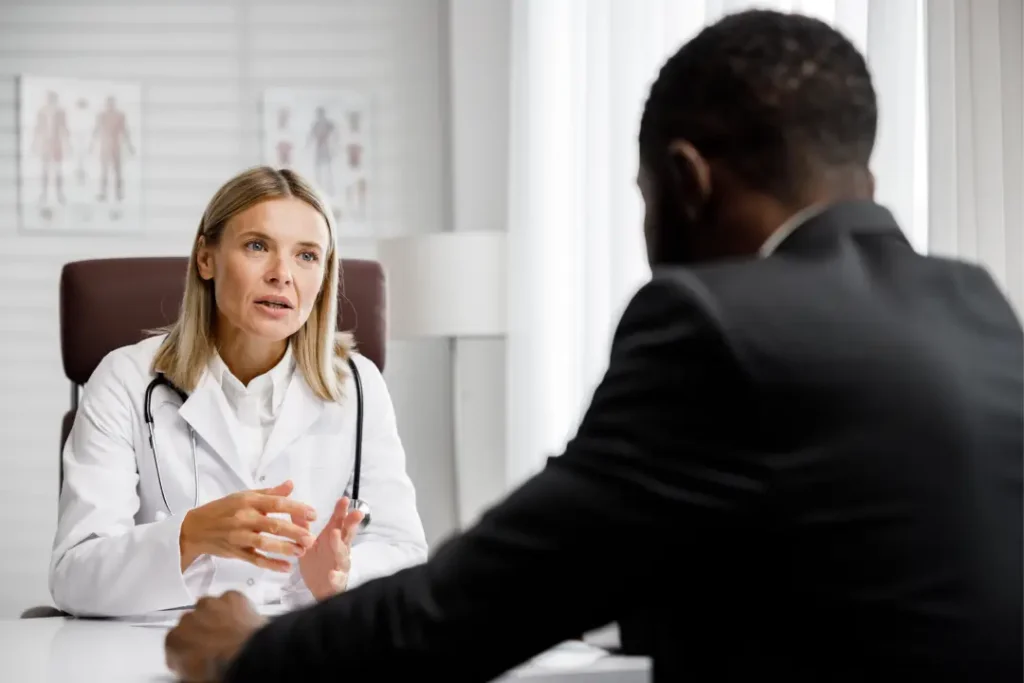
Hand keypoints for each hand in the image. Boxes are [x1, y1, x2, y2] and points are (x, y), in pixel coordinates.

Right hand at [165, 591, 265, 682]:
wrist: (247, 657)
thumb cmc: (220, 669)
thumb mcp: (194, 677)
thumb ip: (186, 667)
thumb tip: (191, 669)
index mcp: (174, 640)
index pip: (175, 643)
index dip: (187, 650)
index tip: (195, 655)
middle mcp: (188, 618)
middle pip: (192, 622)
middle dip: (201, 630)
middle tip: (216, 643)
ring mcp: (209, 605)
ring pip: (209, 607)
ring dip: (216, 616)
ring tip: (230, 631)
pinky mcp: (231, 596)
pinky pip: (231, 600)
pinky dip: (235, 608)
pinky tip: (241, 621)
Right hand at [180, 480, 316, 572]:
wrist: (195, 528)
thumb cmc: (223, 509)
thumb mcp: (244, 496)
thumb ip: (270, 492)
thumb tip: (291, 484)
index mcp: (248, 501)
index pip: (276, 503)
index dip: (296, 509)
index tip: (313, 514)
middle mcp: (243, 518)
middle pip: (272, 525)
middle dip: (294, 532)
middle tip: (311, 538)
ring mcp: (238, 536)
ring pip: (263, 543)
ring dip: (284, 548)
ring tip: (301, 552)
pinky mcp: (235, 552)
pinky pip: (254, 559)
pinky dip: (270, 564)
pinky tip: (286, 567)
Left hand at [297, 497, 363, 599]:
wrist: (320, 589)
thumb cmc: (318, 564)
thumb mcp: (309, 544)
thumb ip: (304, 527)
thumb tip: (294, 509)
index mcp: (333, 539)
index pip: (339, 522)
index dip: (342, 511)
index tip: (343, 499)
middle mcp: (340, 550)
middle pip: (348, 535)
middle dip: (352, 523)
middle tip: (356, 512)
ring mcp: (340, 565)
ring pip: (343, 554)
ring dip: (339, 544)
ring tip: (335, 534)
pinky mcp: (337, 581)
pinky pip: (338, 578)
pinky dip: (336, 576)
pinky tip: (332, 574)